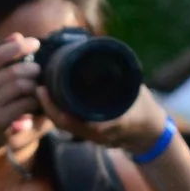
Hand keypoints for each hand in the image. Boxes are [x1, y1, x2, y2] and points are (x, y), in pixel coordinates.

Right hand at [0, 33, 45, 166]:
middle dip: (33, 71)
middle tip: (39, 75)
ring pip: (22, 87)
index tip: (36, 43)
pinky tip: (34, 109)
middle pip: (15, 71)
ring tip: (37, 92)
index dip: (20, 46)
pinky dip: (34, 104)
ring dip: (35, 88)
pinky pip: (24, 105)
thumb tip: (17, 35)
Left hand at [43, 82, 174, 156]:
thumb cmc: (143, 108)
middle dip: (48, 108)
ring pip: (65, 127)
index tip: (44, 89)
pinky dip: (60, 115)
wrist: (150, 133)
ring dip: (52, 112)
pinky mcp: (90, 136)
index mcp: (106, 123)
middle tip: (39, 87)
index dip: (54, 107)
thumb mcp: (135, 90)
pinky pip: (70, 127)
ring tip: (43, 92)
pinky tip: (54, 102)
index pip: (72, 120)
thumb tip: (103, 53)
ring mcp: (92, 137)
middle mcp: (95, 134)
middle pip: (63, 124)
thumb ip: (121, 76)